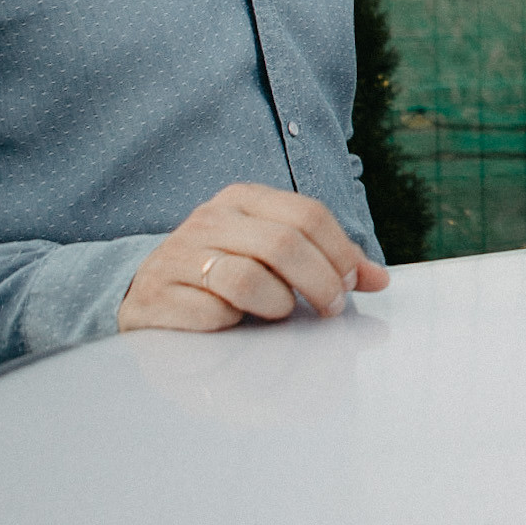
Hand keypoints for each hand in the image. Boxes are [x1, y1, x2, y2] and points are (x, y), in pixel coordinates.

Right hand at [119, 183, 391, 331]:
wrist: (144, 292)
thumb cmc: (225, 273)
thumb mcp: (272, 254)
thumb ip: (325, 260)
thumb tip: (380, 280)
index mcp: (243, 199)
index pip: (308, 215)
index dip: (340, 253)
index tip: (350, 285)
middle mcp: (210, 219)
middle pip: (283, 245)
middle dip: (320, 283)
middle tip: (330, 310)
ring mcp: (179, 255)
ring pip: (248, 279)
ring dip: (277, 305)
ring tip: (281, 315)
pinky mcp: (157, 296)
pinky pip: (212, 314)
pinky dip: (233, 325)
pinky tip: (234, 325)